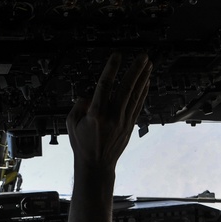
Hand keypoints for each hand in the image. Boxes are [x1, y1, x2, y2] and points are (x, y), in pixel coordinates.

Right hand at [63, 53, 151, 221]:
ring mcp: (123, 121)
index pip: (104, 86)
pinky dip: (143, 93)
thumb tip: (88, 94)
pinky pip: (138, 106)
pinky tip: (147, 82)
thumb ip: (78, 106)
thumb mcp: (71, 123)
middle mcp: (111, 116)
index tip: (117, 56)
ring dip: (142, 79)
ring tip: (148, 64)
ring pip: (134, 96)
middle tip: (143, 56)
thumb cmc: (82, 144)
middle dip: (135, 71)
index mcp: (95, 114)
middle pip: (126, 88)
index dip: (111, 70)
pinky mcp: (129, 126)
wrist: (96, 165)